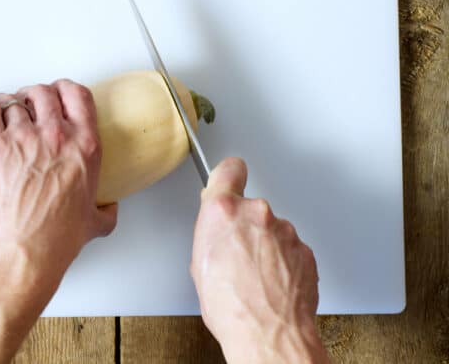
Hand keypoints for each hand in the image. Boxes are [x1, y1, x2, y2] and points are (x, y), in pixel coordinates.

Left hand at [0, 79, 117, 283]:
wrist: (20, 252)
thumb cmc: (54, 240)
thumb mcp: (94, 224)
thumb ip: (105, 212)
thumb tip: (108, 210)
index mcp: (84, 148)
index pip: (78, 96)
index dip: (65, 89)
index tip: (58, 92)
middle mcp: (55, 136)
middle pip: (43, 93)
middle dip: (33, 95)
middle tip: (27, 104)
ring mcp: (22, 138)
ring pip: (13, 101)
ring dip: (8, 104)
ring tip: (2, 114)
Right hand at [190, 157, 328, 363]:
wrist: (268, 334)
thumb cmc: (231, 307)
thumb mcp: (199, 263)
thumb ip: (211, 232)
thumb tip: (217, 226)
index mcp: (223, 211)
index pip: (229, 169)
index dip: (228, 175)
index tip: (229, 178)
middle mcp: (257, 213)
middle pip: (250, 207)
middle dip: (245, 225)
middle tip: (236, 253)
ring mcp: (285, 230)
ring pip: (271, 229)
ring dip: (265, 245)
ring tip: (255, 276)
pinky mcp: (304, 249)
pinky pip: (289, 248)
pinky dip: (282, 261)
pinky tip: (271, 282)